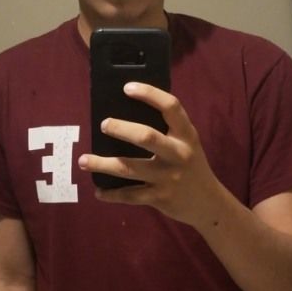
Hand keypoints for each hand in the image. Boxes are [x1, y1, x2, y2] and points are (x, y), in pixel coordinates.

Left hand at [78, 81, 223, 228]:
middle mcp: (178, 154)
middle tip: (103, 125)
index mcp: (186, 135)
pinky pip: (130, 195)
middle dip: (121, 129)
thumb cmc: (191, 166)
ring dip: (103, 164)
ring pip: (130, 168)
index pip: (171, 107)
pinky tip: (98, 191)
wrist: (208, 203)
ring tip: (83, 160)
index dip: (149, 94)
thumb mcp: (188, 143)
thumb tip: (128, 111)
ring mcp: (168, 177)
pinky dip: (111, 194)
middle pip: (147, 136)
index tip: (127, 87)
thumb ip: (168, 130)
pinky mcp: (159, 197)